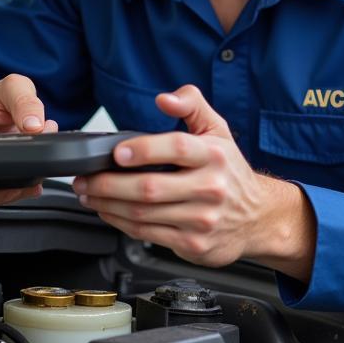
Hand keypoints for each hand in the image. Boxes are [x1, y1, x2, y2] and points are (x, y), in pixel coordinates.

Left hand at [72, 85, 314, 280]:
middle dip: (108, 184)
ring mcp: (202, 219)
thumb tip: (164, 98)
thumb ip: (192, 104)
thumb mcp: (218, 130)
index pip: (175, 148)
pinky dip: (121, 223)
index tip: (115, 152)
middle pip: (149, 187)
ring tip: (89, 194)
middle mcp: (210, 188)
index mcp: (214, 155)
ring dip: (108, 205)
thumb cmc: (230, 171)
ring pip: (143, 214)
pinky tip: (108, 212)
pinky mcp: (193, 243)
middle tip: (84, 178)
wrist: (259, 218)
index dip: (142, 149)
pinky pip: (147, 234)